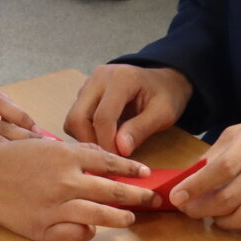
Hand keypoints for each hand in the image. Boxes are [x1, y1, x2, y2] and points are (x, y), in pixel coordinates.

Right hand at [0, 134, 154, 240]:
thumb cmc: (10, 156)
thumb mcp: (44, 144)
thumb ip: (73, 152)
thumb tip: (100, 157)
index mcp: (66, 156)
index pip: (110, 163)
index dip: (131, 169)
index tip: (145, 174)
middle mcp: (65, 182)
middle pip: (112, 191)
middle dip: (136, 196)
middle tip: (150, 198)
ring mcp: (56, 207)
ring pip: (100, 216)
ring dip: (119, 218)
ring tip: (129, 218)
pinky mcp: (45, 229)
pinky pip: (77, 234)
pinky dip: (87, 231)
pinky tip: (91, 228)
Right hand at [65, 63, 192, 156]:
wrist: (164, 80)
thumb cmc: (167, 96)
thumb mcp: (163, 114)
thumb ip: (141, 129)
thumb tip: (120, 150)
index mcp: (120, 78)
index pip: (102, 117)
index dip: (107, 144)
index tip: (119, 163)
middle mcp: (98, 77)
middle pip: (78, 116)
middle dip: (90, 143)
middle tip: (108, 161)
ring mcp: (89, 83)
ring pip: (73, 118)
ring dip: (86, 139)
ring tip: (107, 151)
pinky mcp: (85, 92)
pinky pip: (76, 117)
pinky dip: (85, 133)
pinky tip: (103, 140)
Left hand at [168, 113, 240, 237]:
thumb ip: (215, 153)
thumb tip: (188, 178)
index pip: (223, 167)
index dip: (196, 185)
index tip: (177, 197)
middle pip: (232, 196)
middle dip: (203, 208)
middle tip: (190, 210)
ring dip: (224, 222)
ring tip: (214, 216)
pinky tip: (240, 222)